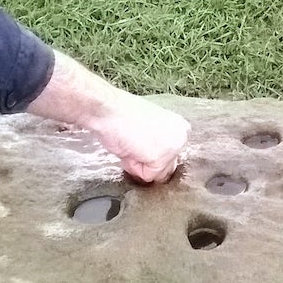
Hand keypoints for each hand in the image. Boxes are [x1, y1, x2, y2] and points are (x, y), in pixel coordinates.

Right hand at [25, 52, 188, 182]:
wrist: (100, 106)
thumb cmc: (111, 115)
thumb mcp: (135, 131)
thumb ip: (146, 144)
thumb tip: (145, 161)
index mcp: (177, 125)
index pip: (165, 161)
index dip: (143, 157)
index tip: (129, 140)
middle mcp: (182, 132)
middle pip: (163, 170)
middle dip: (143, 162)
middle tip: (126, 141)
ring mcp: (174, 143)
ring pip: (155, 175)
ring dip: (136, 165)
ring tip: (125, 143)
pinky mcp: (162, 153)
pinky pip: (147, 177)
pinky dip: (132, 166)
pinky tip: (125, 147)